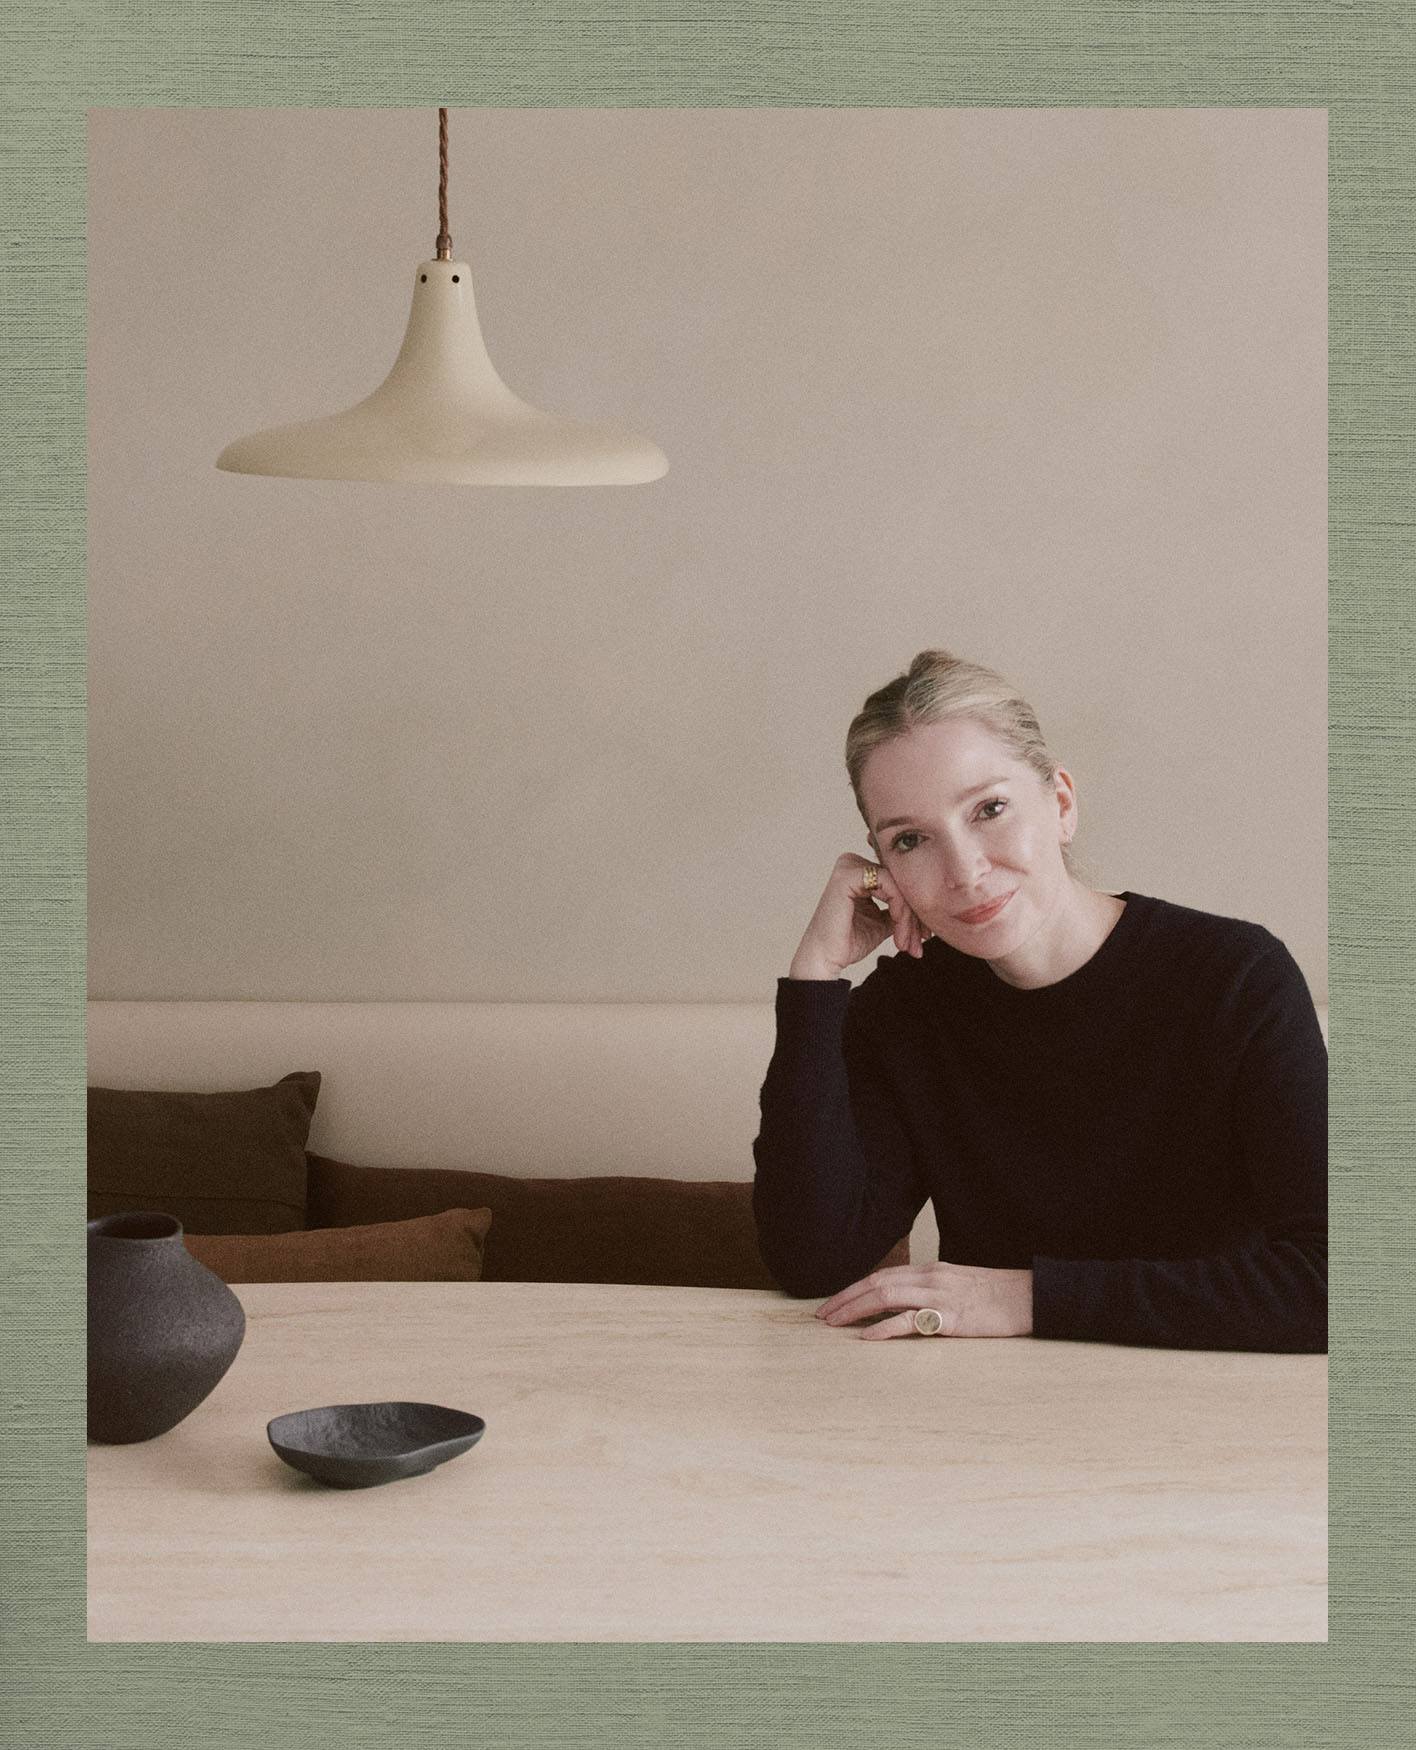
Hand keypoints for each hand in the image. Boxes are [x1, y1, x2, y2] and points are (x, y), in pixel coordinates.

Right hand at [788, 853, 929, 979]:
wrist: (826, 960)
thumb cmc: (848, 942)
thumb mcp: (883, 922)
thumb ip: (899, 908)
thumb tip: (925, 905)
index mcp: (859, 871)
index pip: (898, 881)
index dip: (915, 907)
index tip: (924, 935)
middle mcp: (852, 863)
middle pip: (900, 881)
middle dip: (915, 914)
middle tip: (920, 942)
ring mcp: (848, 866)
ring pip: (897, 883)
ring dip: (908, 916)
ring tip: (907, 943)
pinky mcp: (847, 875)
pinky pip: (888, 883)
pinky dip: (900, 908)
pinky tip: (898, 931)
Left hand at [815, 1262, 1033, 1337]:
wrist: (1032, 1297)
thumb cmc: (998, 1296)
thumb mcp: (959, 1285)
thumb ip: (932, 1292)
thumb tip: (906, 1306)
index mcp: (931, 1270)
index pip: (882, 1275)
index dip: (854, 1288)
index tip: (834, 1303)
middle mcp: (931, 1278)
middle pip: (876, 1282)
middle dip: (845, 1298)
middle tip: (821, 1315)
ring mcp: (940, 1296)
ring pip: (886, 1296)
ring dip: (855, 1309)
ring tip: (833, 1324)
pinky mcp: (952, 1318)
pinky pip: (912, 1321)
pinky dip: (885, 1328)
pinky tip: (867, 1337)